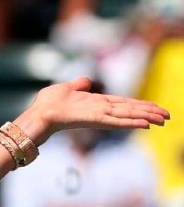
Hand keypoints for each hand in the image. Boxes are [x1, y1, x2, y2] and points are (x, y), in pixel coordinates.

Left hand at [14, 77, 168, 145]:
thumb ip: (77, 86)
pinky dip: (130, 122)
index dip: (138, 105)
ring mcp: (98, 115)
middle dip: (149, 113)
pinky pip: (115, 121)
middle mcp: (100, 110)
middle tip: (168, 117)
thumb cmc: (47, 103)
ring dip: (146, 117)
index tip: (153, 108)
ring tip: (162, 120)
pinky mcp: (94, 120)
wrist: (38, 114)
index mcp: (95, 103)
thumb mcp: (65, 89)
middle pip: (130, 110)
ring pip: (127, 116)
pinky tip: (144, 125)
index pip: (122, 103)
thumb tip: (85, 82)